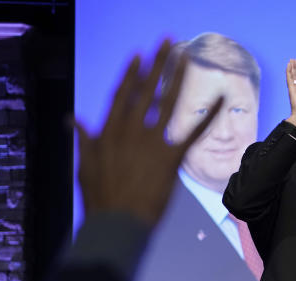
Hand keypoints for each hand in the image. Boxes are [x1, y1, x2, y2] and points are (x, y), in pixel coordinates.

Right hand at [74, 40, 222, 227]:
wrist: (116, 223)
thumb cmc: (100, 198)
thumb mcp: (85, 165)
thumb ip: (83, 139)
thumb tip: (73, 120)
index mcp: (109, 131)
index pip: (123, 94)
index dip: (132, 74)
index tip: (139, 55)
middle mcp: (130, 131)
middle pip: (147, 90)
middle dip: (158, 64)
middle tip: (168, 43)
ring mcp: (150, 144)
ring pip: (168, 103)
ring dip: (179, 78)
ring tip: (188, 58)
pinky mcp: (169, 160)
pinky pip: (192, 134)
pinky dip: (209, 116)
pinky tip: (222, 101)